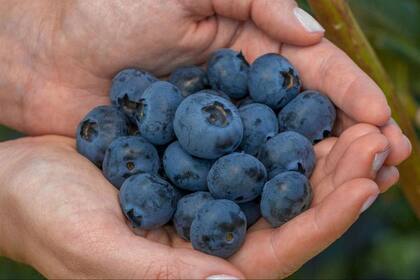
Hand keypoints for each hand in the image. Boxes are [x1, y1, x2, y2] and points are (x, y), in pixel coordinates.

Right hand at [0, 125, 409, 278]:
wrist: (21, 183)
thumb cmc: (49, 221)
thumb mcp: (101, 251)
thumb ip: (166, 275)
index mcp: (199, 269)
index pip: (279, 250)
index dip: (325, 219)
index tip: (366, 182)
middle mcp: (212, 236)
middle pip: (289, 211)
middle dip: (336, 178)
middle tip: (378, 139)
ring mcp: (205, 197)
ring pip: (275, 175)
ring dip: (316, 148)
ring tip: (357, 119)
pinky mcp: (194, 164)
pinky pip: (247, 146)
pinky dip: (275, 125)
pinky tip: (299, 102)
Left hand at [1, 0, 408, 168]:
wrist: (46, 54)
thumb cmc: (105, 10)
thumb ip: (254, 2)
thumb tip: (311, 37)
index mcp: (243, 45)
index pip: (309, 73)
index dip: (349, 94)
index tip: (382, 121)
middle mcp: (237, 89)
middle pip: (302, 115)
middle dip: (346, 136)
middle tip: (388, 160)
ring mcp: (215, 125)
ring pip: (277, 147)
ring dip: (318, 166)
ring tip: (362, 185)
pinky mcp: (189, 154)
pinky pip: (236, 170)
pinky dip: (266, 184)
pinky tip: (296, 201)